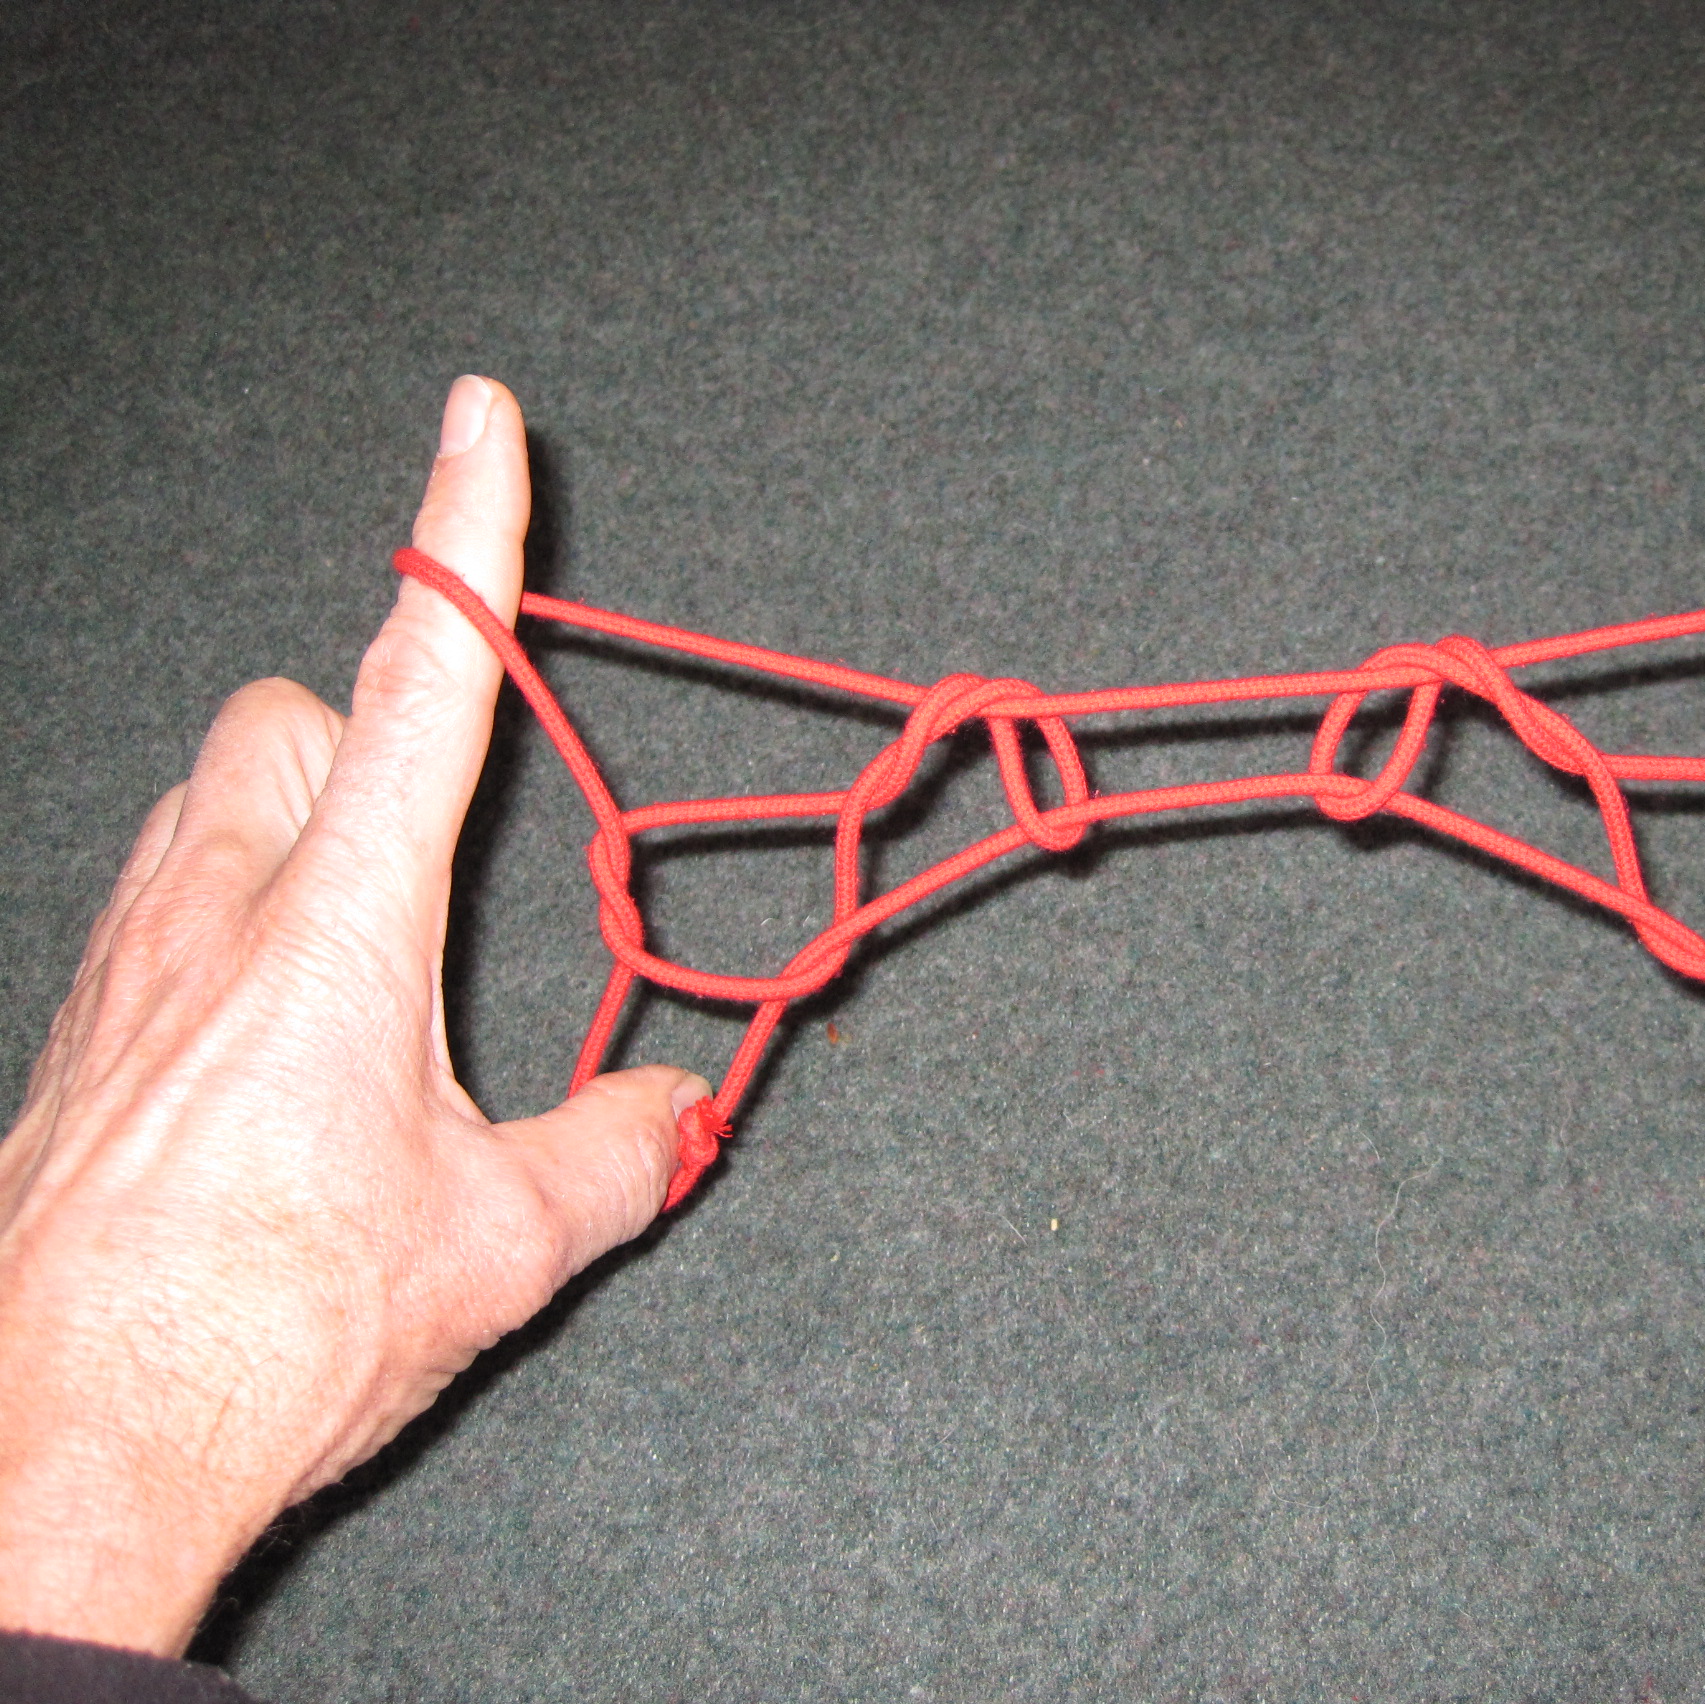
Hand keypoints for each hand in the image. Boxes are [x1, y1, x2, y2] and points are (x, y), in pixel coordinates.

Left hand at [0, 378, 705, 1654]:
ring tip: (360, 968)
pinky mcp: (81, 1033)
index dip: (463, 538)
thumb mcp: (496, 1245)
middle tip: (433, 862)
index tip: (480, 419)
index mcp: (343, 924)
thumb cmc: (274, 1327)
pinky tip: (265, 1053)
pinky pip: (153, 905)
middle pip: (280, 715)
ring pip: (204, 801)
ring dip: (291, 832)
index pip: (423, 681)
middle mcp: (219, 910)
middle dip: (363, 739)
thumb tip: (683, 1113)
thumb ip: (613, 1154)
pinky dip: (225, 926)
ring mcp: (129, 966)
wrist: (63, 1442)